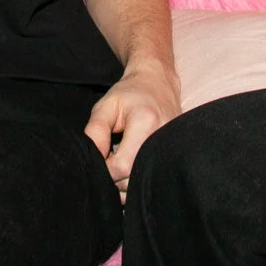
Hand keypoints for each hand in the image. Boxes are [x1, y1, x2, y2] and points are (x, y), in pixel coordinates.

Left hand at [85, 58, 179, 194]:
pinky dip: (137, 177)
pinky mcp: (174, 155)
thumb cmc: (130, 93)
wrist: (158, 82)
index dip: (105, 169)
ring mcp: (172, 149)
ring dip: (125, 179)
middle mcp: (163, 139)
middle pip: (133, 178)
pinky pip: (152, 177)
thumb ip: (95, 132)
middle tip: (108, 156)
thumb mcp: (106, 106)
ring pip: (142, 182)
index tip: (100, 157)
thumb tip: (92, 161)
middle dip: (114, 176)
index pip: (122, 166)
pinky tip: (131, 162)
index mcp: (146, 123)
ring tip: (119, 158)